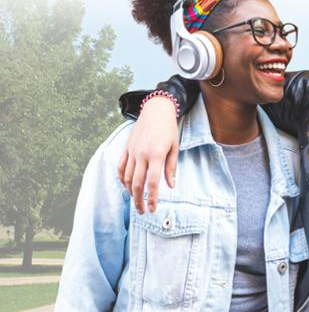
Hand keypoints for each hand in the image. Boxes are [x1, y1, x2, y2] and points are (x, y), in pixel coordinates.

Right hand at [117, 97, 178, 213]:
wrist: (156, 110)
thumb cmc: (168, 129)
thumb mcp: (175, 147)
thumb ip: (171, 167)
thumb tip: (170, 186)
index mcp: (156, 155)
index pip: (152, 183)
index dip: (151, 198)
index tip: (152, 209)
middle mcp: (141, 154)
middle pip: (137, 183)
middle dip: (139, 200)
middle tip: (142, 211)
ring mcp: (132, 151)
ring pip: (127, 177)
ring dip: (130, 192)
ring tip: (136, 201)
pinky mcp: (126, 148)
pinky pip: (121, 167)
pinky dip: (122, 179)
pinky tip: (126, 186)